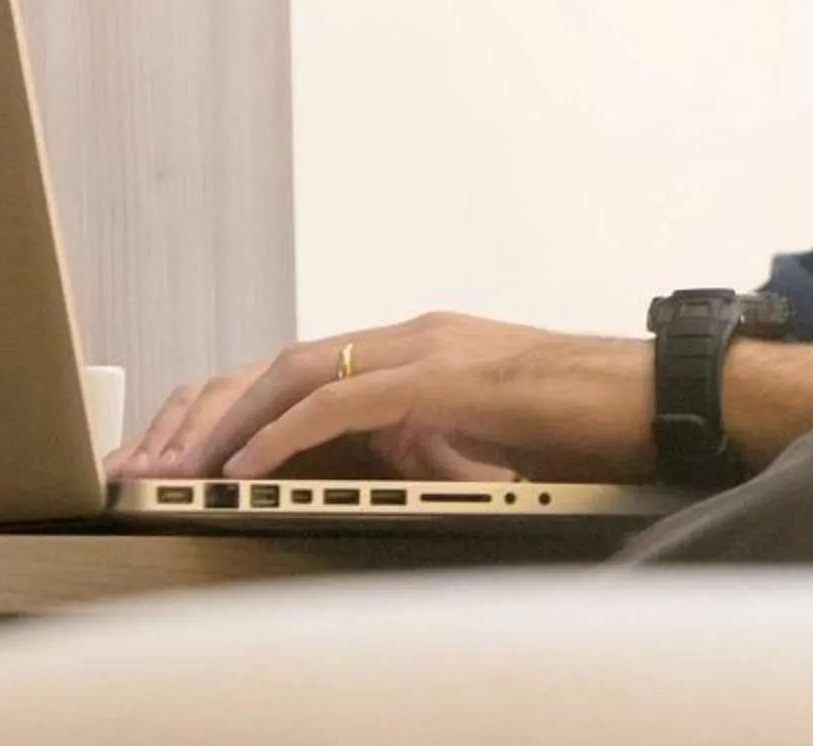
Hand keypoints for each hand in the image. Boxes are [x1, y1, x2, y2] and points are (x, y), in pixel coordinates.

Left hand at [104, 314, 657, 483]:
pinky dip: (284, 431)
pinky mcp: (450, 376)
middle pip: (283, 362)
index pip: (307, 369)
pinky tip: (246, 466)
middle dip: (208, 410)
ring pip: (300, 370)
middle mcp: (419, 336)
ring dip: (228, 421)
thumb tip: (388, 476)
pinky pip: (346, 397)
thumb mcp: (491, 441)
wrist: (664, 397)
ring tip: (177, 468)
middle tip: (148, 461)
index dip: (236, 408)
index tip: (183, 454)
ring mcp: (433, 349)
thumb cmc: (595, 425)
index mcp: (425, 350)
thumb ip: (435, 444)